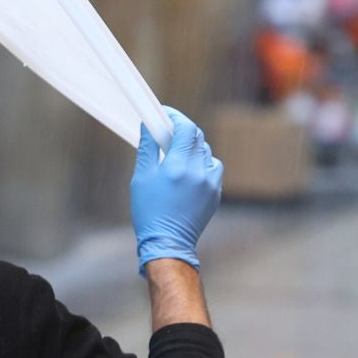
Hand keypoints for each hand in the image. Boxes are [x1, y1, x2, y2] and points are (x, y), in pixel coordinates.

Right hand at [131, 107, 222, 275]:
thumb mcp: (141, 178)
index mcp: (177, 167)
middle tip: (168, 134)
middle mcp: (199, 172)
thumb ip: (147, 148)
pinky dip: (202, 165)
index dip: (176, 117)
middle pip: (198, 138)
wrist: (168, 243)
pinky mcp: (216, 193)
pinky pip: (212, 169)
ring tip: (177, 158)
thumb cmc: (149, 212)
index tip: (166, 115)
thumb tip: (149, 126)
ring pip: (207, 153)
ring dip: (193, 149)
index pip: (186, 128)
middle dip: (183, 132)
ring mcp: (211, 183)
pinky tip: (188, 176)